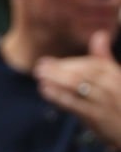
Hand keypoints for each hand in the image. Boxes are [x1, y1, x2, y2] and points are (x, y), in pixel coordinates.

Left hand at [36, 31, 120, 148]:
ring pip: (78, 86)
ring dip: (56, 79)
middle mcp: (112, 86)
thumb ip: (105, 59)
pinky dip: (59, 95)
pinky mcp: (98, 116)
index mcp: (116, 75)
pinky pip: (76, 103)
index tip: (48, 61)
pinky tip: (45, 90)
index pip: (92, 64)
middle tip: (39, 66)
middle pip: (83, 73)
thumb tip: (100, 34)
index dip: (69, 62)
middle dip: (59, 68)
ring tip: (39, 76)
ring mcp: (105, 102)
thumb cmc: (120, 103)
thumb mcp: (117, 79)